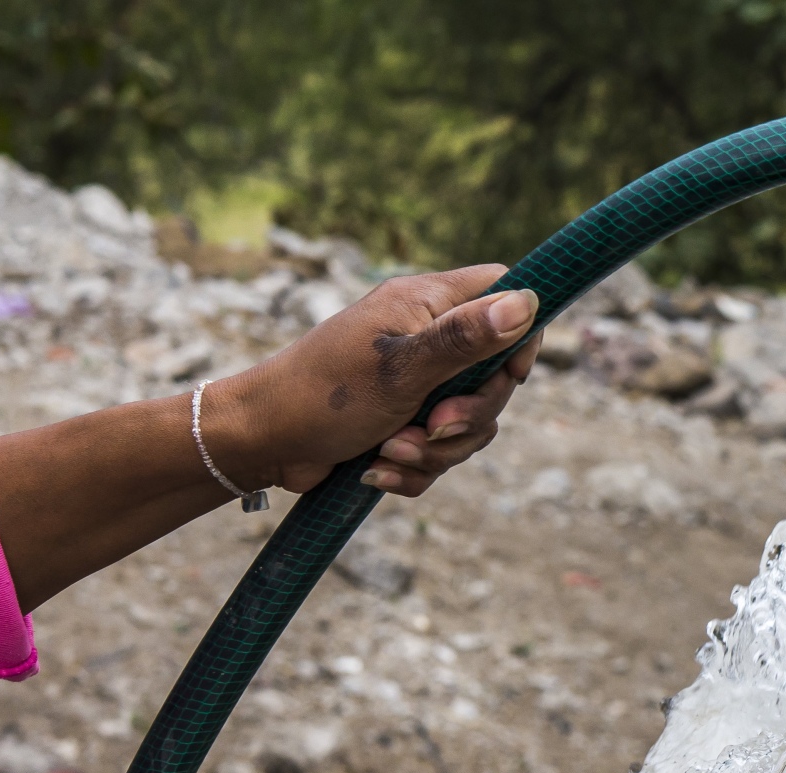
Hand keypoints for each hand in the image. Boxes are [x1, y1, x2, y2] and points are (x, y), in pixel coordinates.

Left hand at [204, 265, 541, 496]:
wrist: (260, 444)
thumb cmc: (322, 395)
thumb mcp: (402, 367)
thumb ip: (466, 338)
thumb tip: (525, 303)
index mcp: (426, 304)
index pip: (503, 292)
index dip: (521, 333)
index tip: (512, 374)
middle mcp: (426, 337)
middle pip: (495, 374)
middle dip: (470, 416)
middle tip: (434, 428)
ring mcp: (417, 382)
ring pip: (470, 422)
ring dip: (435, 450)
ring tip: (390, 450)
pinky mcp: (405, 421)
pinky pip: (439, 451)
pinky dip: (413, 467)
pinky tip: (377, 468)